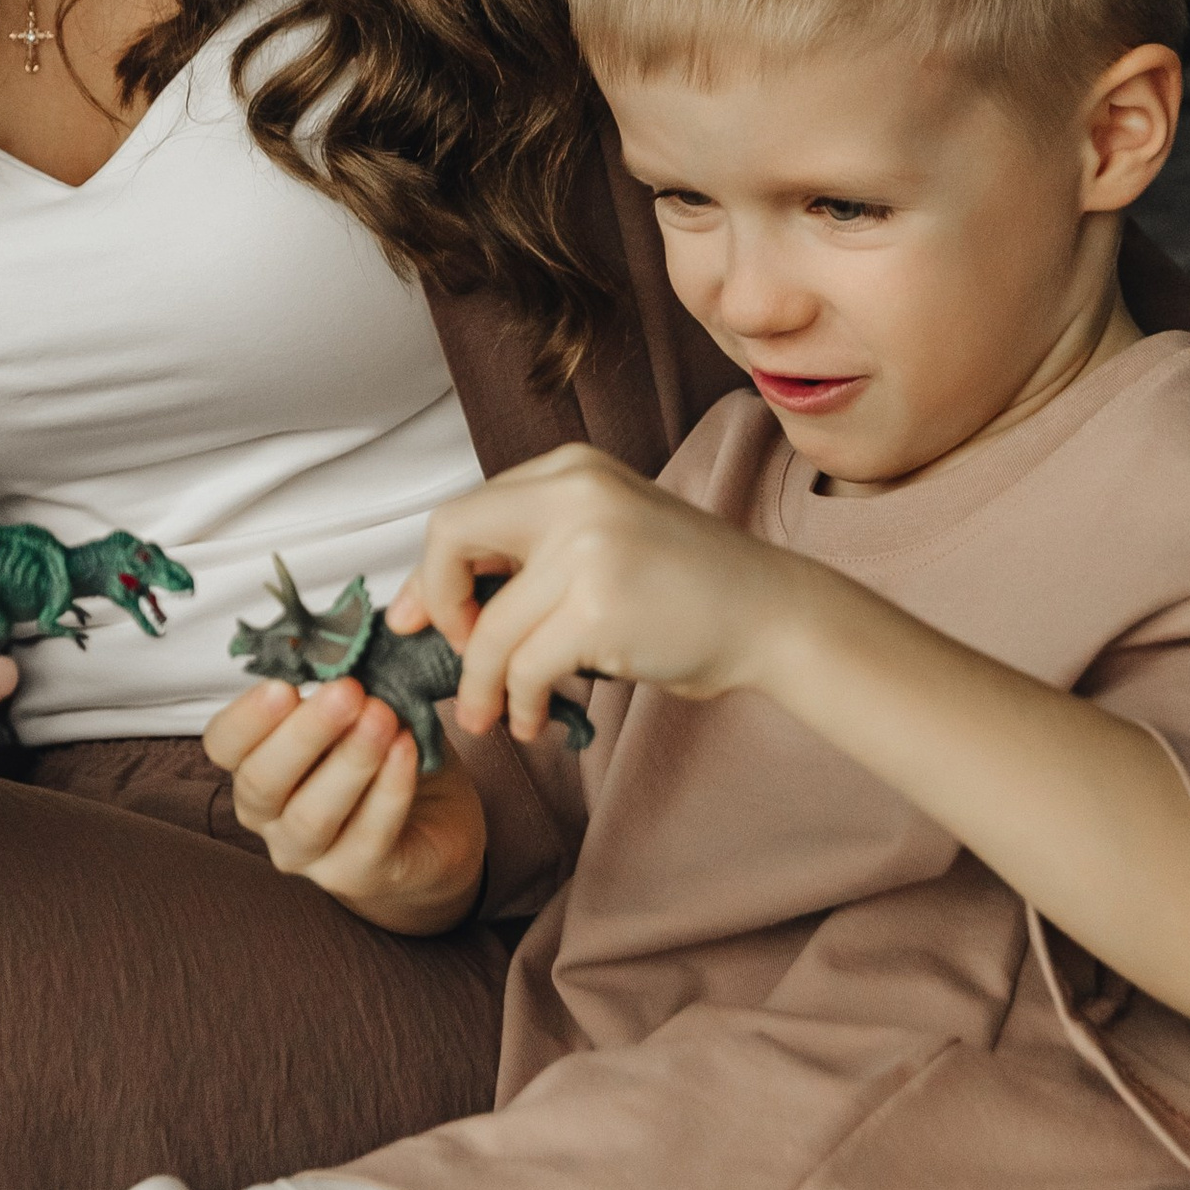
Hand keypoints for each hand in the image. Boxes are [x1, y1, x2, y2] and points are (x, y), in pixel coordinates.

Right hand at [201, 675, 487, 935]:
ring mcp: (309, 854)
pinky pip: (368, 837)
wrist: (434, 824)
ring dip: (348, 763)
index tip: (284, 686)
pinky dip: (389, 791)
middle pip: (262, 783)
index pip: (224, 745)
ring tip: (383, 718)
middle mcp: (269, 815)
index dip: (246, 719)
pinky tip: (408, 751)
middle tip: (347, 692)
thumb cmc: (381, 753)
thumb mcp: (359, 710)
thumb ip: (343, 682)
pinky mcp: (356, 876)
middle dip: (303, 735)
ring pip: (311, 816)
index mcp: (255, 763)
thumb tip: (346, 639)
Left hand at [389, 446, 790, 740]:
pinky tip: (536, 719)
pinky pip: (524, 668)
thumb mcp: (599, 541)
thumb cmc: (681, 588)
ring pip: (488, 628)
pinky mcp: (600, 608)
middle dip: (441, 609)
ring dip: (480, 684)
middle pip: (451, 539)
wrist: (771, 613)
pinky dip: (520, 704)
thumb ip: (524, 556)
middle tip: (460, 658)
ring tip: (495, 716)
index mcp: (569, 470)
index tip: (422, 621)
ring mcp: (587, 547)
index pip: (463, 513)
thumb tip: (419, 603)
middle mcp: (573, 492)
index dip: (433, 574)